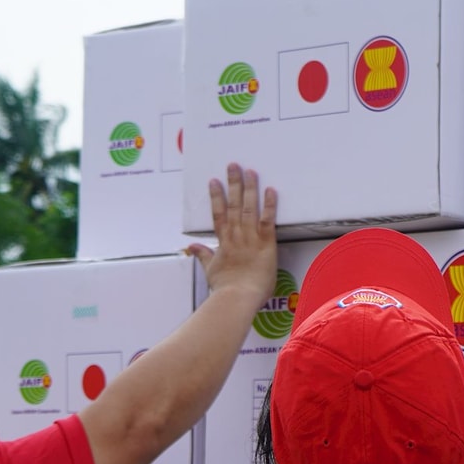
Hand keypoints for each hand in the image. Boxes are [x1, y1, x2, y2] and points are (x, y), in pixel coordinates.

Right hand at [186, 165, 277, 304]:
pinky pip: (267, 221)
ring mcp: (250, 239)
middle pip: (234, 205)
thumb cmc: (225, 288)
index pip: (218, 214)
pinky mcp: (265, 245)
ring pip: (249, 208)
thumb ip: (203, 256)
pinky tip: (271, 190)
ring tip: (250, 171)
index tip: (214, 181)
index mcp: (223, 242)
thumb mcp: (210, 270)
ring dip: (249, 188)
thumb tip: (192, 247)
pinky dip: (269, 205)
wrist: (237, 298)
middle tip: (233, 165)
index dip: (216, 197)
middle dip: (234, 184)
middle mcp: (235, 236)